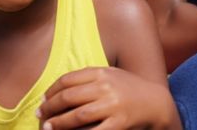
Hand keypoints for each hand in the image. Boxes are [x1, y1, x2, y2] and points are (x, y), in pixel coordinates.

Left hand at [38, 67, 177, 128]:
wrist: (156, 104)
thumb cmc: (130, 89)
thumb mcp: (112, 76)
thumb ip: (89, 77)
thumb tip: (58, 90)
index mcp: (103, 72)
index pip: (68, 80)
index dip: (51, 91)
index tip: (43, 100)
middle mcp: (107, 87)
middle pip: (68, 97)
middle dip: (49, 108)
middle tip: (40, 115)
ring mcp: (113, 106)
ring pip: (76, 116)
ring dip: (57, 123)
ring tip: (47, 127)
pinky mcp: (119, 124)